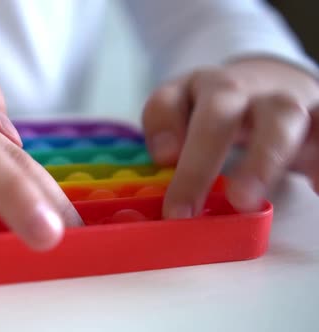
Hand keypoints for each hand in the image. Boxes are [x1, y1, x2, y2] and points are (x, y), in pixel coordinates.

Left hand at [142, 58, 318, 217]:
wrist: (276, 83)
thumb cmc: (219, 113)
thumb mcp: (184, 118)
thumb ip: (168, 135)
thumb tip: (166, 157)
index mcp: (194, 89)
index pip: (170, 100)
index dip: (164, 126)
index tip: (163, 160)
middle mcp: (237, 88)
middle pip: (219, 111)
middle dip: (200, 160)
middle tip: (186, 208)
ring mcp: (282, 100)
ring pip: (280, 115)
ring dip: (262, 160)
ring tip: (244, 202)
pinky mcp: (317, 116)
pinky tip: (317, 187)